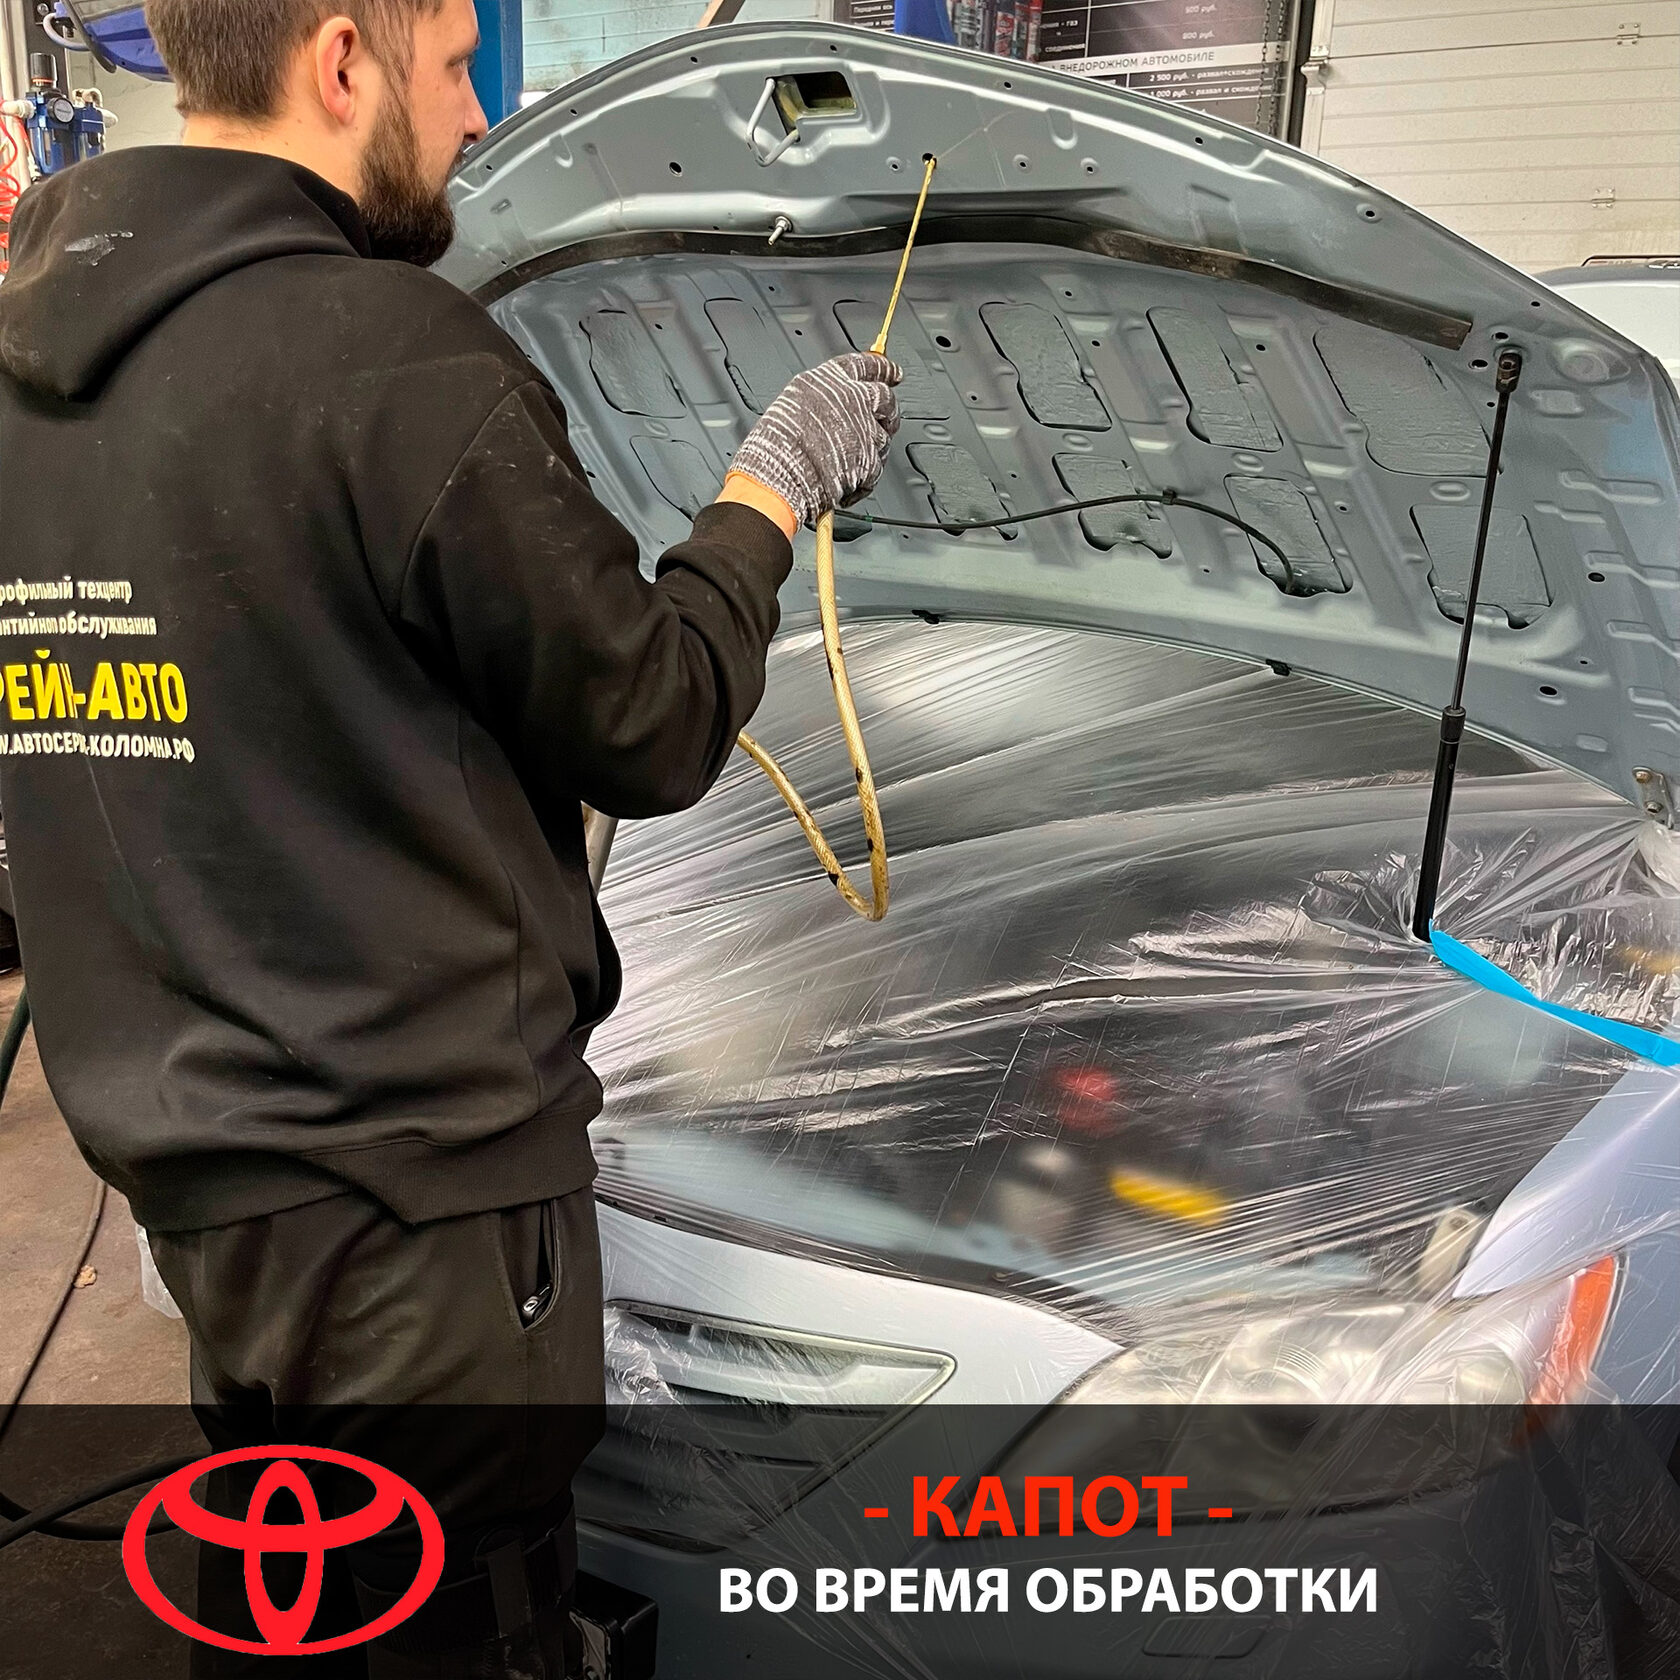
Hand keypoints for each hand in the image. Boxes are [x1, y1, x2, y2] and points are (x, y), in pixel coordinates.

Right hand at [727, 353, 901, 527]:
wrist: (782, 473)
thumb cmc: (777, 441)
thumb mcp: (793, 401)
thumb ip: (818, 397)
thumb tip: (825, 403)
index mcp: (832, 380)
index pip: (867, 365)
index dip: (883, 367)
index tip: (894, 371)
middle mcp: (854, 401)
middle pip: (885, 398)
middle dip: (889, 408)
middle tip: (888, 416)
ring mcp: (866, 432)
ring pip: (883, 436)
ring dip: (874, 445)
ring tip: (858, 457)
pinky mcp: (871, 462)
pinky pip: (876, 469)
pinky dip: (864, 476)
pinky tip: (849, 481)